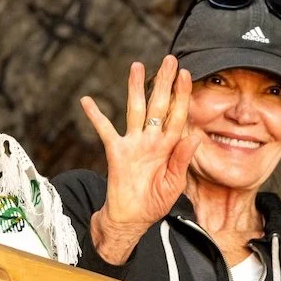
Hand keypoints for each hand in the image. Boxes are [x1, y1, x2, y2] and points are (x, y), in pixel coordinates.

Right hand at [84, 56, 200, 261]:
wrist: (131, 220)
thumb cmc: (154, 204)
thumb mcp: (174, 185)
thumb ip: (181, 160)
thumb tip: (193, 137)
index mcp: (169, 147)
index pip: (178, 116)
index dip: (183, 96)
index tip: (187, 75)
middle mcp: (151, 140)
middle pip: (159, 105)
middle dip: (164, 82)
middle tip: (169, 60)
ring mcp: (133, 144)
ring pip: (135, 109)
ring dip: (136, 88)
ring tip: (137, 66)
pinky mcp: (116, 152)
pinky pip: (105, 130)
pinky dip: (95, 115)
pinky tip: (87, 100)